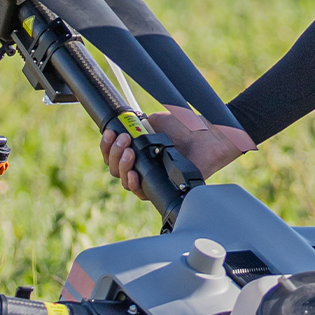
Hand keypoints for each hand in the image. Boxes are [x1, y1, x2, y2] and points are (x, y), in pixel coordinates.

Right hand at [99, 111, 245, 198]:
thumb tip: (121, 127)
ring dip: (121, 165)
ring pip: (125, 181)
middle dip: (114, 153)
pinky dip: (133, 183)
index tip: (110, 133)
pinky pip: (142, 193)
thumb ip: (137, 125)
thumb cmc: (186, 126)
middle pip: (115, 169)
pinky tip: (134, 173)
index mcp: (140, 150)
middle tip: (123, 140)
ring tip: (130, 151)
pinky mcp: (163, 188)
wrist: (208, 134)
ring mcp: (153, 178)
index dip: (107, 146)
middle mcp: (144, 165)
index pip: (115, 154)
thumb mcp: (156, 120)